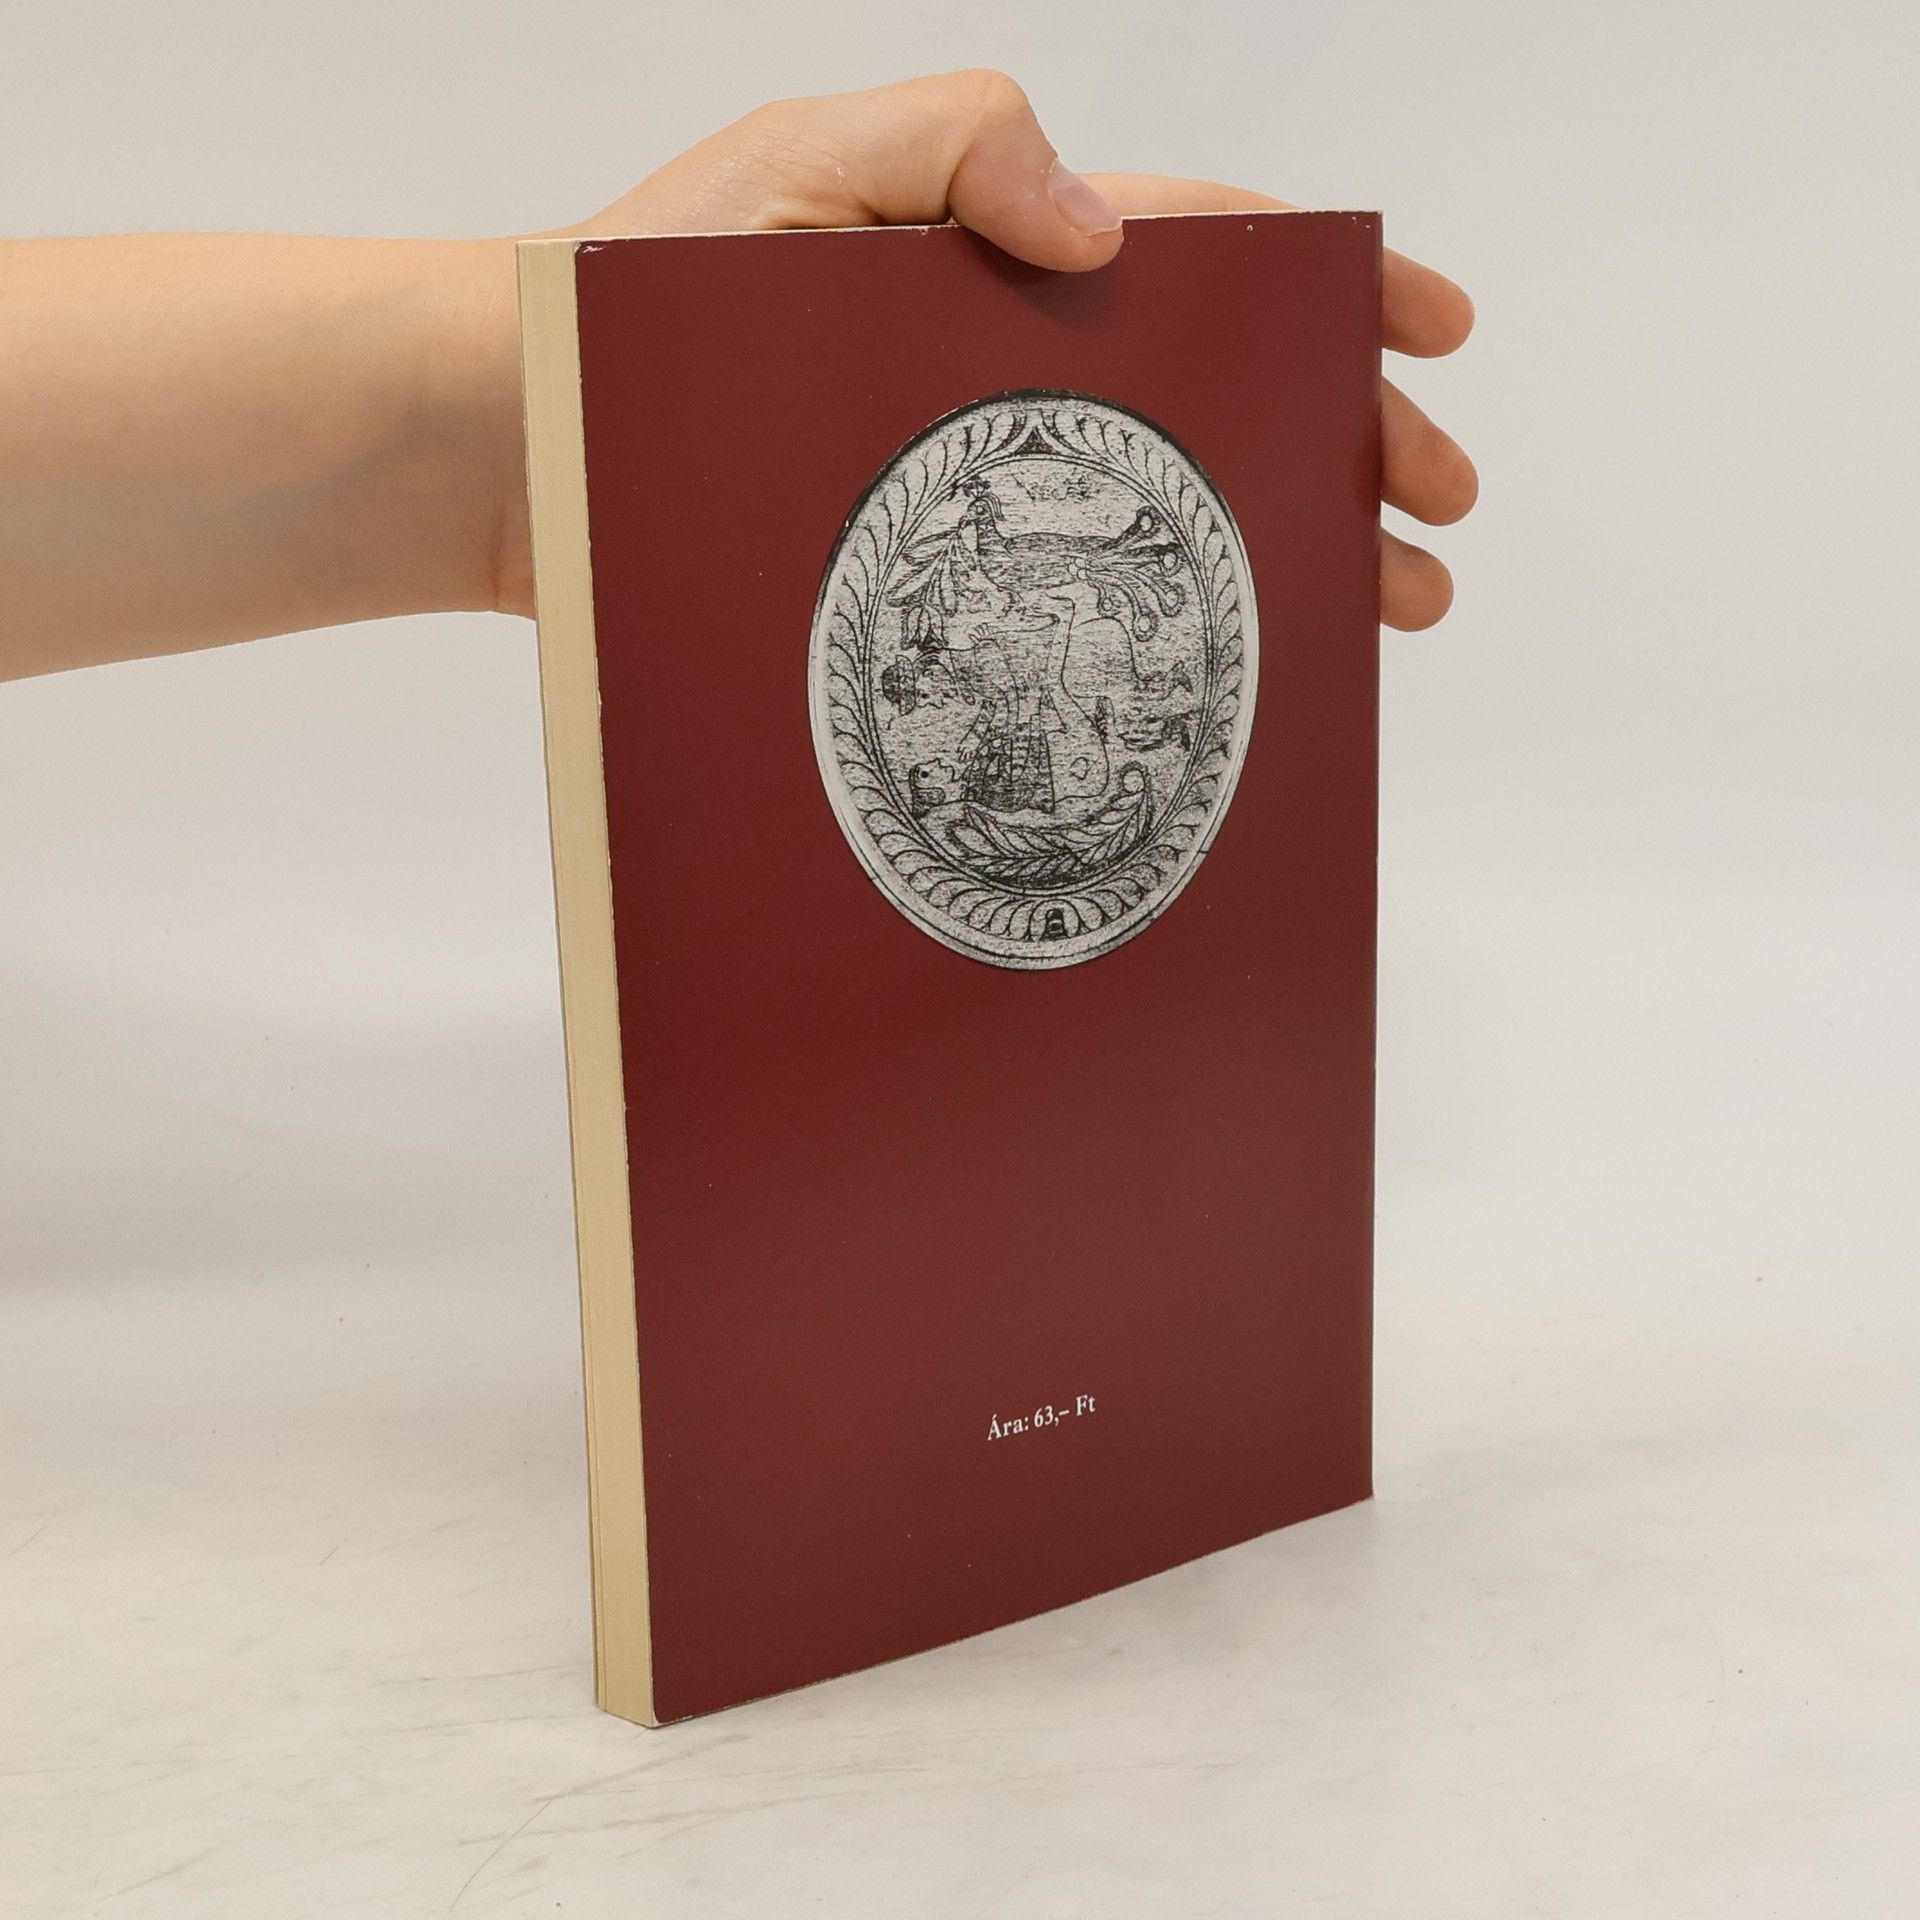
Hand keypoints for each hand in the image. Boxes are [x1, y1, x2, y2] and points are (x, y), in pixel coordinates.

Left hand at [509, 69, 1475, 630]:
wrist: (517, 445)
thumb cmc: (634, 300)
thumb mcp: (793, 165)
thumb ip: (954, 146)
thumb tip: (1108, 231)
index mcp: (997, 259)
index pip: (1206, 255)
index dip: (1332, 287)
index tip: (1428, 328)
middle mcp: (1002, 376)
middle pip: (1219, 397)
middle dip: (1347, 440)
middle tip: (1434, 510)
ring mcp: (968, 486)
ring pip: (1162, 515)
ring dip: (1285, 549)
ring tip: (1384, 607)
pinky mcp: (919, 580)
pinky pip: (1068, 606)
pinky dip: (1156, 633)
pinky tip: (1224, 671)